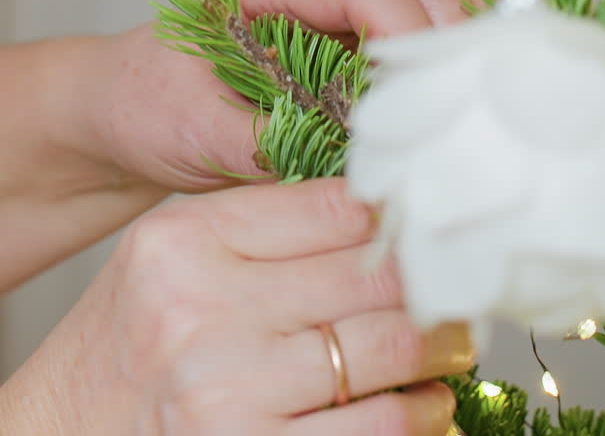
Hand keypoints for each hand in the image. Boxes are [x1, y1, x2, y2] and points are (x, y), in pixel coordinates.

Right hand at [1, 178, 473, 434]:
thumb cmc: (129, 342)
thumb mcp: (173, 257)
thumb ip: (263, 225)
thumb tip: (382, 207)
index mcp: (189, 241)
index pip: (336, 206)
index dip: (402, 212)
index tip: (435, 220)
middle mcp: (204, 311)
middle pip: (371, 276)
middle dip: (433, 282)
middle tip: (462, 281)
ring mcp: (227, 393)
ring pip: (386, 353)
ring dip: (440, 351)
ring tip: (452, 344)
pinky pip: (374, 433)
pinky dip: (418, 417)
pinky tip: (426, 406)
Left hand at [83, 0, 475, 191]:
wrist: (121, 111)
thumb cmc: (143, 105)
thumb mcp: (192, 129)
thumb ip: (269, 142)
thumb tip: (349, 172)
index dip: (408, 34)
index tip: (430, 96)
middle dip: (452, 44)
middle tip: (473, 112)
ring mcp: (336, 4)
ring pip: (428, 8)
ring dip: (454, 59)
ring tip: (466, 121)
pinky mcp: (351, 39)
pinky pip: (414, 42)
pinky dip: (441, 73)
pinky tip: (447, 118)